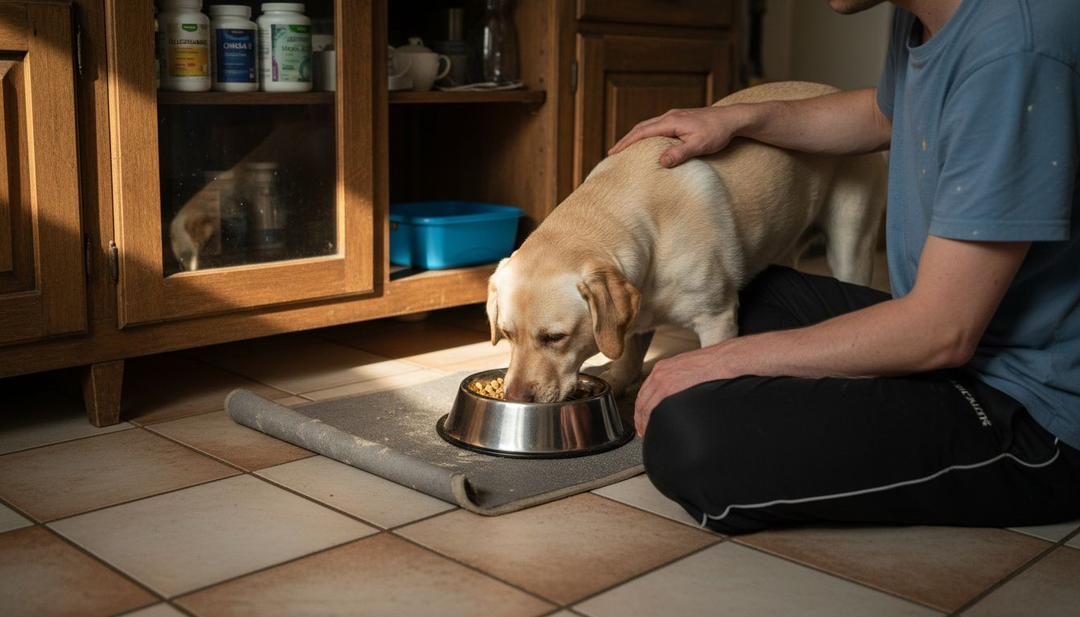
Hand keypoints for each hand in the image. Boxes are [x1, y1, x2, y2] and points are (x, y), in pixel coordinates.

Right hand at [608, 106, 741, 166]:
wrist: (733, 118)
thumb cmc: (718, 132)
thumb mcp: (700, 145)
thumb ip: (680, 153)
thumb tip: (661, 162)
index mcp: (671, 122)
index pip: (642, 132)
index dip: (626, 143)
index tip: (613, 153)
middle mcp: (670, 116)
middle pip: (641, 127)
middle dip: (626, 140)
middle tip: (612, 153)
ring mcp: (674, 116)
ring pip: (648, 126)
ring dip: (635, 136)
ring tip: (625, 149)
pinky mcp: (680, 119)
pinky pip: (657, 126)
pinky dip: (646, 134)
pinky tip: (646, 142)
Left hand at [634, 344, 736, 435]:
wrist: (723, 359)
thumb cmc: (712, 364)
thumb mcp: (687, 366)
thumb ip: (677, 377)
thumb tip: (676, 392)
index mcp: (662, 368)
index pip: (645, 391)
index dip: (641, 406)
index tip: (642, 417)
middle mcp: (659, 374)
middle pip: (642, 400)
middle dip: (640, 417)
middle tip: (642, 430)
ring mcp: (663, 382)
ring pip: (646, 406)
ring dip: (644, 421)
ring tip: (647, 432)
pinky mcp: (670, 389)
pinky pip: (655, 408)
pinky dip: (652, 420)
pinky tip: (655, 428)